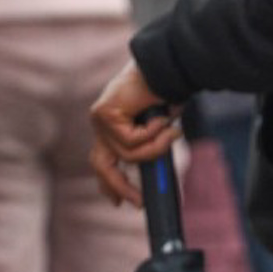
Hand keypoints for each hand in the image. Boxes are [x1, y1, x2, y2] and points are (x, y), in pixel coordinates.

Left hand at [88, 60, 182, 207]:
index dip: (110, 183)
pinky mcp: (104, 114)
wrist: (165, 68)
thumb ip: (151, 145)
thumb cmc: (167, 94)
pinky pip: (130, 139)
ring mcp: (100, 119)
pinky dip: (152, 132)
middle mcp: (102, 125)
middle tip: (136, 201)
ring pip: (127, 154)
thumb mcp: (159, 128)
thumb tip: (155, 171)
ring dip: (155, 147)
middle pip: (102, 165)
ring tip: (172, 133)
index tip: (118, 203)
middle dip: (118, 185)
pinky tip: (161, 119)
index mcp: (111, 128)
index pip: (103, 161)